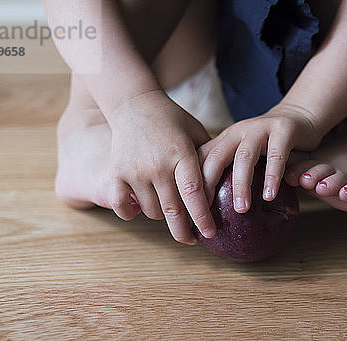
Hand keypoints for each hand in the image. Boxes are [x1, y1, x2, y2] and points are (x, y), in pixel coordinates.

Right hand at [108, 90, 215, 243]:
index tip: (211, 233)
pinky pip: (122, 205)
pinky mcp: (116, 173)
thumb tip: (230, 182)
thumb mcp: (196, 131)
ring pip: (151, 211)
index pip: (194, 194)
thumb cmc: (172, 119)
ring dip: (162, 217)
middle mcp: (158, 165)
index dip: (202, 217)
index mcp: (181, 155)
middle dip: (184, 232)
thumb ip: (210, 156)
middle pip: (173, 211)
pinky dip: (130, 213)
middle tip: (193, 240)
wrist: (134, 103)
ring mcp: (135, 171)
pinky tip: (140, 211)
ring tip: (171, 212)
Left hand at [198, 103, 321, 212]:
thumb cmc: (269, 149)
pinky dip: (271, 176)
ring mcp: (260, 129)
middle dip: (209, 187)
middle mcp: (237, 132)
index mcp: (223, 141)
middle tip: (207, 215)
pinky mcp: (284, 130)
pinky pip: (277, 155)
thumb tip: (211, 215)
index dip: (190, 186)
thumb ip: (230, 177)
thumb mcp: (245, 159)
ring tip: (241, 208)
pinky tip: (269, 195)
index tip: (189, 213)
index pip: (199, 162)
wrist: (300, 120)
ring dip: (241, 184)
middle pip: (216, 159)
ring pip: (244, 157)